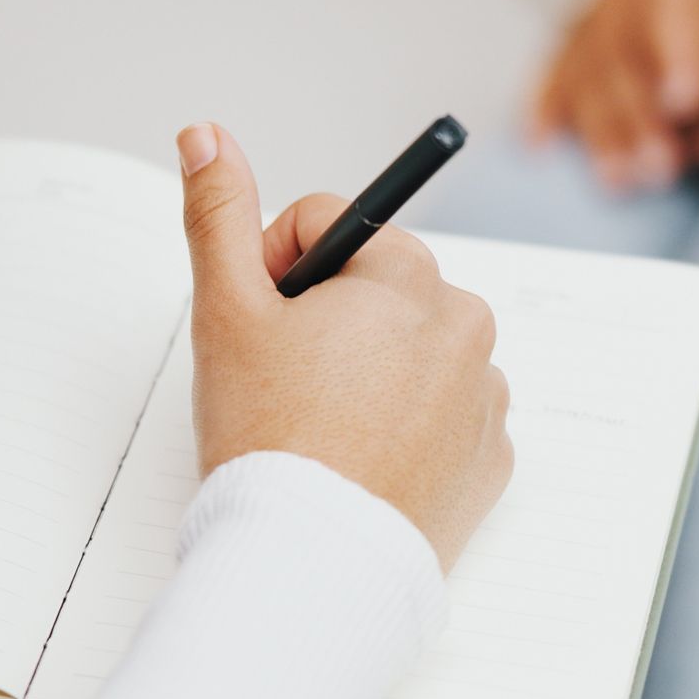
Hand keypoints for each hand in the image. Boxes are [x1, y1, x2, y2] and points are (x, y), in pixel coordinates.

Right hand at [175, 122, 511, 570]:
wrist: (313, 564)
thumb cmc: (269, 437)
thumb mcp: (227, 312)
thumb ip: (219, 213)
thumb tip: (206, 134)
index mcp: (410, 275)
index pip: (335, 225)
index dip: (279, 266)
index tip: (262, 322)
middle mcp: (466, 324)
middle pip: (379, 288)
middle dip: (330, 317)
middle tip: (287, 380)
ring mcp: (486, 397)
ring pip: (413, 350)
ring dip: (371, 368)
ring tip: (324, 426)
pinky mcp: (492, 460)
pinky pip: (444, 416)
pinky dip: (407, 426)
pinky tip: (362, 459)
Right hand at [531, 0, 698, 190]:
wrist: (695, 2)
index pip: (666, 5)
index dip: (672, 50)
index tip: (685, 102)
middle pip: (618, 47)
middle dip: (635, 112)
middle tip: (659, 167)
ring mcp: (590, 19)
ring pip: (584, 72)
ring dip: (600, 131)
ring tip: (620, 181)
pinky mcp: (567, 48)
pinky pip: (551, 78)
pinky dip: (543, 110)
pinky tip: (538, 144)